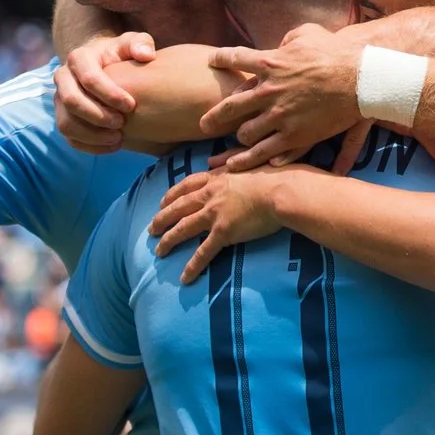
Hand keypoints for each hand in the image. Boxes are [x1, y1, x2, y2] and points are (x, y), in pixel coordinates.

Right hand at [57, 33, 155, 152]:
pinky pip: (69, 137)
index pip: (89, 78)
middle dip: (98, 116)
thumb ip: (140, 43)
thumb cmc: (119, 55)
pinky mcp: (62, 117)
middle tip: (122, 123)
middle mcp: (63, 78)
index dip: (110, 94)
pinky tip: (112, 145)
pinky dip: (89, 146)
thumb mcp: (131, 43)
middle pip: (72, 101)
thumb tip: (146, 55)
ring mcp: (59, 100)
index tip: (131, 106)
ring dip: (92, 135)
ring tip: (118, 138)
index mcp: (78, 58)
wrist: (102, 66)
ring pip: (65, 123)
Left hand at [150, 168, 287, 282]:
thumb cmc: (274, 174)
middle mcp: (210, 195)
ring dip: (169, 240)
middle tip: (152, 228)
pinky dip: (192, 265)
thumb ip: (230, 158)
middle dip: (162, 218)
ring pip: (183, 228)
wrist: (282, 190)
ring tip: (159, 251)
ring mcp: (214, 214)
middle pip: (178, 208)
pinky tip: (184, 277)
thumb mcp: (249, 159)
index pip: (187, 186)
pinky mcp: (223, 232)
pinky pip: (204, 252)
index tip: (163, 202)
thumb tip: (215, 160)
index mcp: (217, 178)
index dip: (172, 195)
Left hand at [199, 23, 372, 168]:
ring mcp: (280, 116)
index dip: (220, 59)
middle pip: (230, 106)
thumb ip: (289, 37)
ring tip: (234, 143)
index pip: (235, 58)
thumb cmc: (337, 52)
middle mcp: (268, 91)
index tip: (211, 61)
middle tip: (204, 124)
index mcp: (270, 62)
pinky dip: (251, 159)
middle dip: (214, 116)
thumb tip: (283, 42)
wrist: (361, 78)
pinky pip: (265, 152)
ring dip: (239, 137)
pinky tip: (242, 164)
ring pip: (246, 133)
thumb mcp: (309, 33)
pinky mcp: (295, 136)